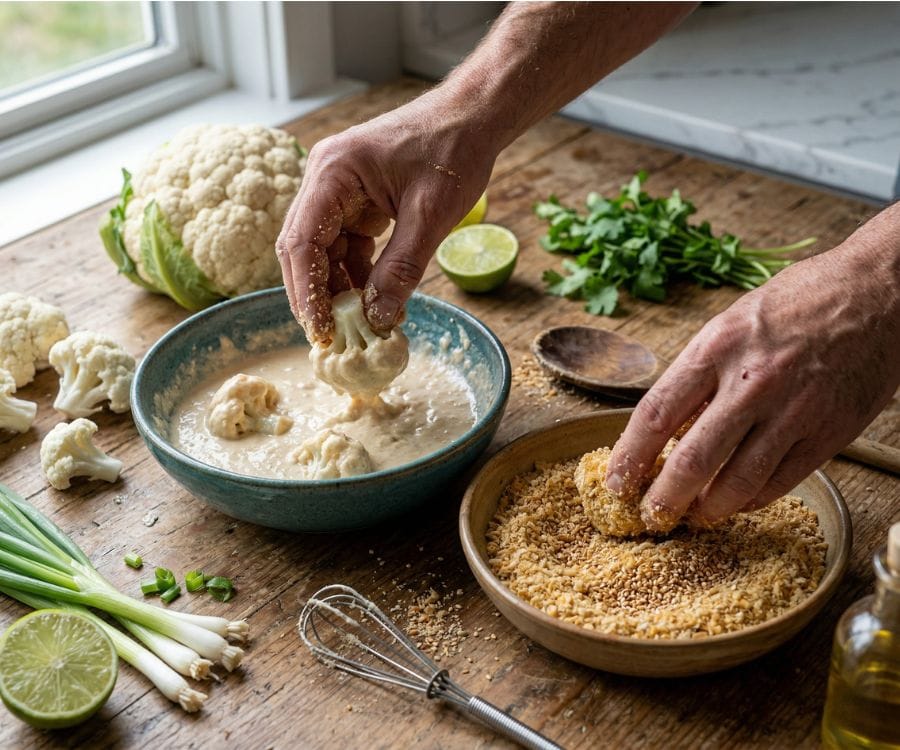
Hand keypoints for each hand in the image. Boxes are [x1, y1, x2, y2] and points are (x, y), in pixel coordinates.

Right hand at [276, 90, 495, 341]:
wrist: (472, 118)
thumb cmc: (453, 152)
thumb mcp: (430, 215)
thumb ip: (402, 267)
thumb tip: (378, 318)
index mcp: (333, 172)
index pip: (301, 241)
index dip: (306, 291)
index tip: (320, 329)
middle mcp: (325, 180)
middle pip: (303, 249)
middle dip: (316, 295)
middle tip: (332, 337)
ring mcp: (338, 191)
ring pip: (323, 252)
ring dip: (338, 288)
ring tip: (359, 325)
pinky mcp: (355, 201)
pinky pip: (345, 246)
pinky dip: (357, 275)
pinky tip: (374, 301)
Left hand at [606, 218, 899, 530]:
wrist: (878, 293)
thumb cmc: (796, 303)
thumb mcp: (731, 323)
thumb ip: (698, 374)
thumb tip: (664, 428)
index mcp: (717, 348)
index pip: (656, 414)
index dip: (629, 457)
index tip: (616, 481)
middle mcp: (752, 382)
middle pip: (692, 459)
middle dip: (663, 498)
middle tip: (649, 515)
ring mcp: (794, 411)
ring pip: (738, 482)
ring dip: (707, 509)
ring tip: (691, 517)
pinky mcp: (830, 433)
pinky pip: (780, 483)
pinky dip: (751, 501)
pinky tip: (735, 503)